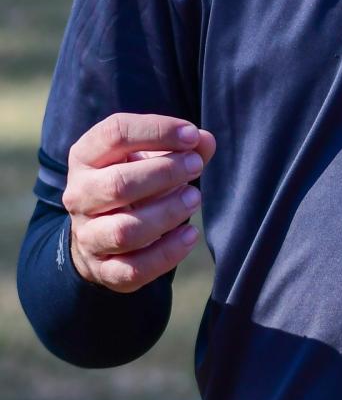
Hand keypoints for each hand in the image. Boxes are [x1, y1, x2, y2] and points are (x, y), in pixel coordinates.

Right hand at [62, 113, 215, 292]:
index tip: (192, 135)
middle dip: (165, 173)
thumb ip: (184, 145)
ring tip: (194, 198)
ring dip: (167, 213)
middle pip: (117, 184)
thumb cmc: (137, 178)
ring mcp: (88, 235)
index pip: (114, 134)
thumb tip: (204, 142)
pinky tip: (190, 235)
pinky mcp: (103, 269)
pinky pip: (133, 269)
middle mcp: (79, 196)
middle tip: (195, 166)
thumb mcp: (154, 154)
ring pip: (124, 231)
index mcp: (86, 157)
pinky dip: (167, 253)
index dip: (157, 130)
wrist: (104, 229)